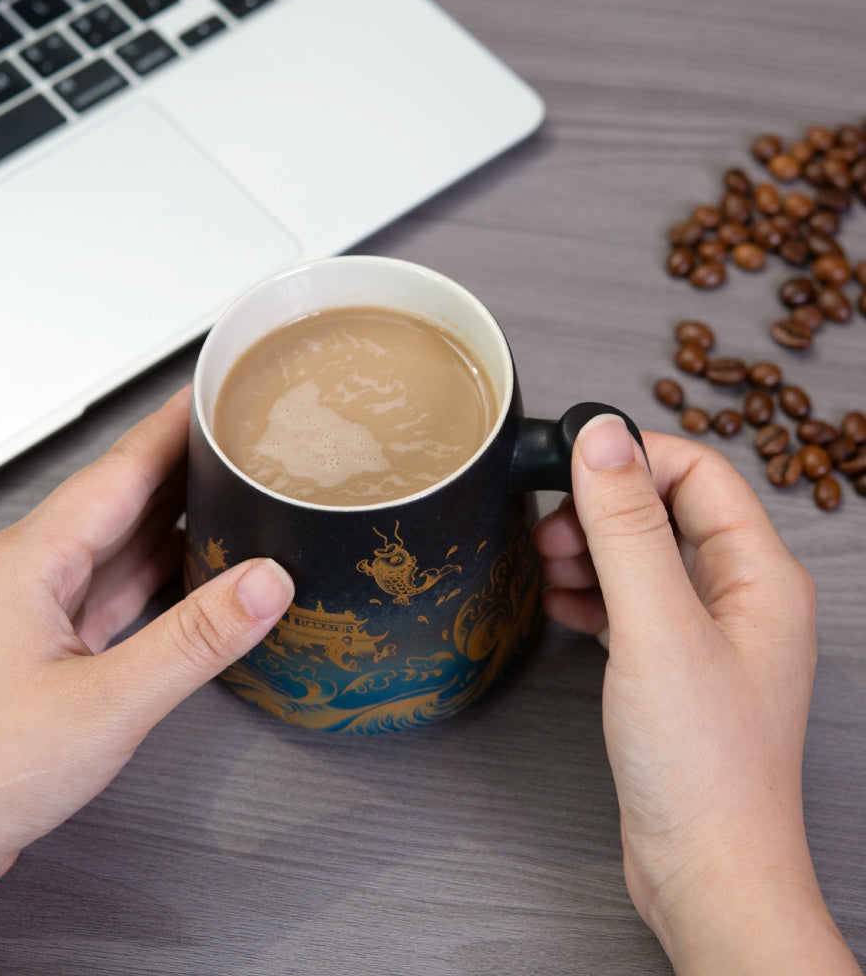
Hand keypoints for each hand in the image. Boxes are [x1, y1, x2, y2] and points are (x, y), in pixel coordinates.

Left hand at [0, 386, 293, 974]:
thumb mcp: (111, 700)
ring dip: (168, 521)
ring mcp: (29, 609)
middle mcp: (23, 573)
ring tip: (225, 497)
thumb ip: (197, 637)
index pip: (115, 472)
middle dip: (178, 469)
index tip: (208, 397)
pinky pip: (106, 589)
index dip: (168, 430)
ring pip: (112, 546)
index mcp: (27, 562)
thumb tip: (263, 584)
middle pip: (116, 501)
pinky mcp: (40, 645)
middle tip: (234, 442)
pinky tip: (186, 571)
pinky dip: (150, 575)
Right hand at [533, 416, 860, 974]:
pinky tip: (560, 605)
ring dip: (592, 551)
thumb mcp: (656, 626)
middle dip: (603, 509)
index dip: (635, 459)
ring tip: (547, 565)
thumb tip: (603, 437)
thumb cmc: (701, 762)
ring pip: (645, 558)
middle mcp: (740, 598)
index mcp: (760, 575)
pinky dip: (592, 595)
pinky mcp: (673, 668)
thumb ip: (626, 528)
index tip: (571, 466)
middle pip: (668, 512)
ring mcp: (706, 635)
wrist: (704, 869)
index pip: (700, 474)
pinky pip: (631, 604)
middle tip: (550, 528)